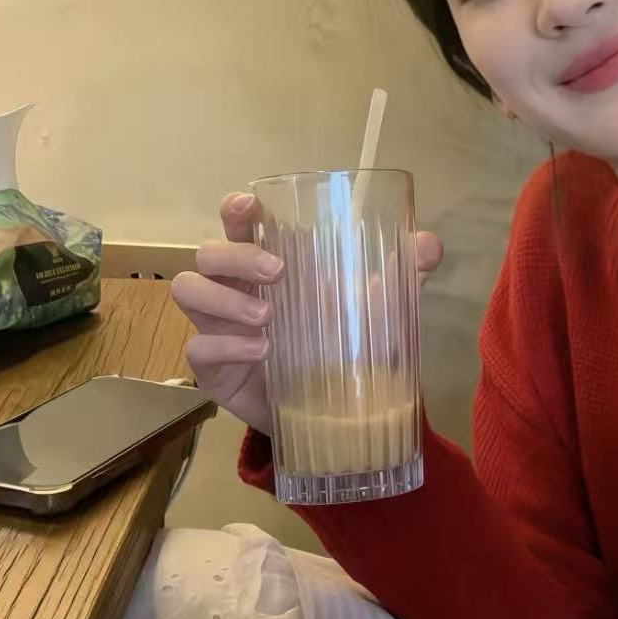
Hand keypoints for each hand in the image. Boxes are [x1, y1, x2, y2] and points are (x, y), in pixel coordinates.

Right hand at [171, 192, 442, 434]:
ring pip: (188, 291)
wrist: (333, 413)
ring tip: (268, 319)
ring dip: (224, 300)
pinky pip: (199, 349)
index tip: (247, 205)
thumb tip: (429, 243)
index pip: (237, 226)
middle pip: (206, 254)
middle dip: (235, 257)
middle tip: (277, 272)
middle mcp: (234, 290)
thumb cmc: (342, 346)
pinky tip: (261, 352)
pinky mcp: (213, 370)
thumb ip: (400, 278)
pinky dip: (226, 346)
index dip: (234, 211)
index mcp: (265, 266)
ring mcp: (217, 328)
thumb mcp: (377, 312)